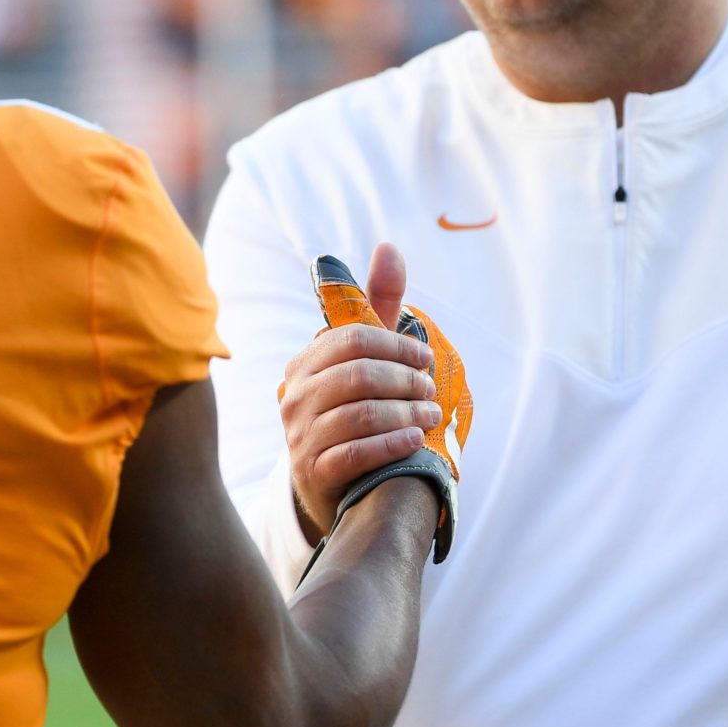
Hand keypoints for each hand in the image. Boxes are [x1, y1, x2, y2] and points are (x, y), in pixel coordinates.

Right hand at [281, 242, 441, 540]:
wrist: (328, 479)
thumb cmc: (352, 405)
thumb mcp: (362, 356)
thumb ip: (377, 305)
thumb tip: (389, 247)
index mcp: (305, 363)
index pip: (352, 339)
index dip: (395, 344)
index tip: (424, 357)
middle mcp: (295, 397)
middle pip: (359, 375)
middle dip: (405, 380)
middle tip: (431, 390)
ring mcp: (300, 436)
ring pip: (361, 414)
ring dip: (407, 413)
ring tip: (432, 415)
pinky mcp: (314, 472)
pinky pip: (356, 453)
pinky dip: (391, 444)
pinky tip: (415, 441)